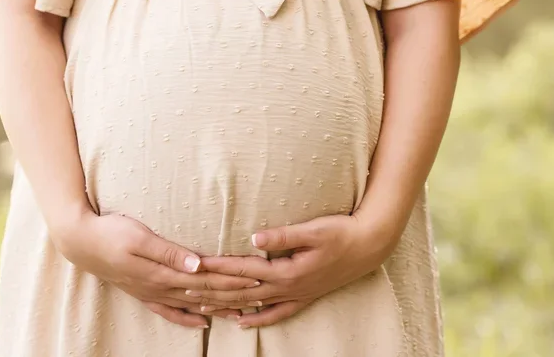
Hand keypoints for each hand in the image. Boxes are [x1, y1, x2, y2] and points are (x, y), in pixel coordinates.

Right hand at [52, 212, 260, 327]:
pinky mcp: (144, 293)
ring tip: (243, 313)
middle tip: (261, 293)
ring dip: (219, 308)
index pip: (207, 278)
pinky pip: (171, 312)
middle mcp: (161, 287)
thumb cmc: (111, 232)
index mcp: (163, 272)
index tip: (258, 275)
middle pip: (205, 294)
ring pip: (193, 305)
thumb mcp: (139, 237)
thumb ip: (169, 252)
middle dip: (234, 294)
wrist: (80, 243)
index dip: (233, 278)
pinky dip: (189, 318)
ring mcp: (152, 293)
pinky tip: (203, 321)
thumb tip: (198, 264)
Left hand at [196, 214, 396, 327]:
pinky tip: (242, 323)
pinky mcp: (303, 296)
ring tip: (201, 307)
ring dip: (227, 306)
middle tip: (185, 290)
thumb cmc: (341, 233)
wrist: (369, 247)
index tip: (195, 264)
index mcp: (286, 270)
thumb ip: (283, 235)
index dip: (218, 266)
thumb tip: (253, 235)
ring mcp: (295, 294)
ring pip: (254, 305)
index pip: (243, 269)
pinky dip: (257, 319)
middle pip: (242, 291)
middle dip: (213, 290)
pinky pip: (276, 313)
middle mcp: (287, 287)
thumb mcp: (314, 230)